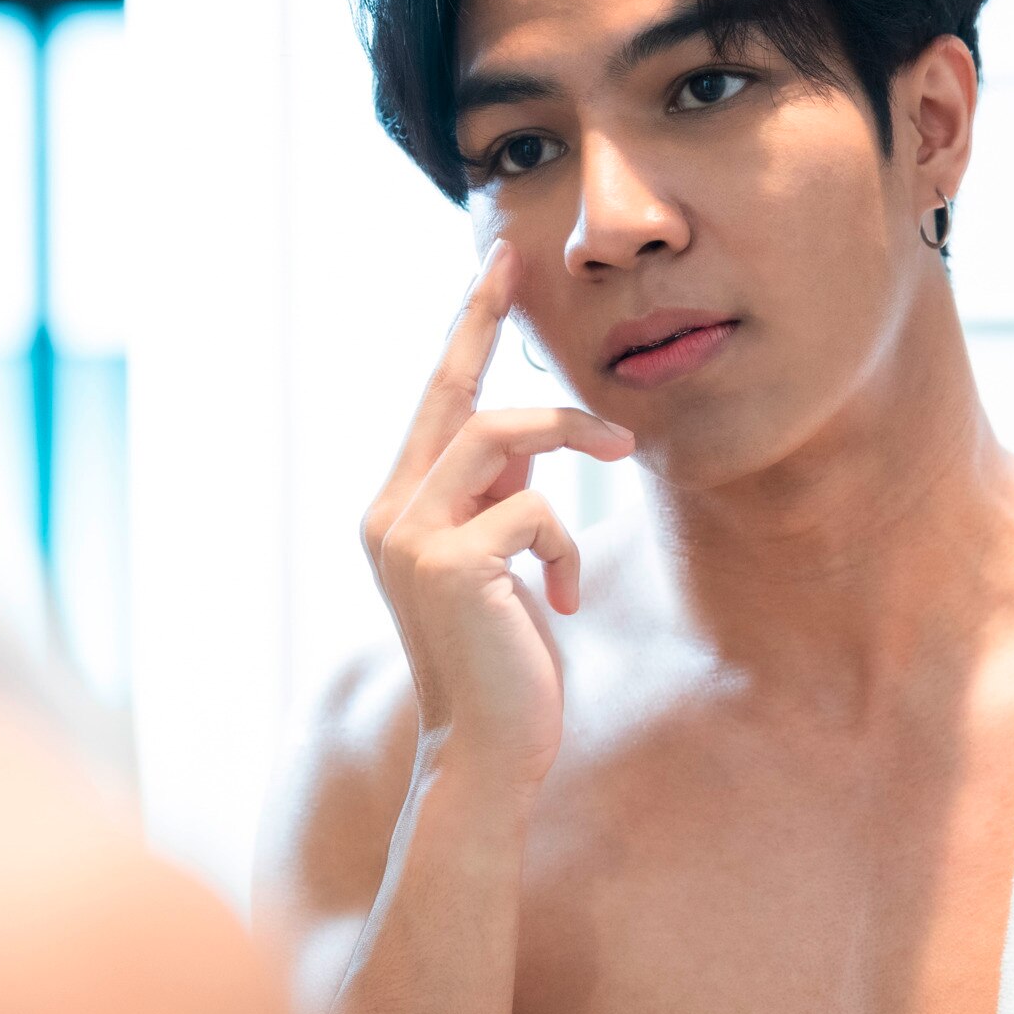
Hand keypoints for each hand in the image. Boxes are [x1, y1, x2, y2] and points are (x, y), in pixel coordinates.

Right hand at [361, 245, 632, 789]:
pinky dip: (566, 544)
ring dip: (572, 438)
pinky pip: (535, 508)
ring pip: (499, 436)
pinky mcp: (448, 563)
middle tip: (521, 260)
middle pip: (453, 396)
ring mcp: (410, 537)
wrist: (485, 752)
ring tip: (624, 455)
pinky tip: (563, 600)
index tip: (494, 265)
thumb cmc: (504, 665)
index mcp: (397, 511)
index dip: (465, 331)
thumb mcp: (501, 565)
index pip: (435, 404)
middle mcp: (389, 514)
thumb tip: (531, 441)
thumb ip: (500, 498)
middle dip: (485, 322)